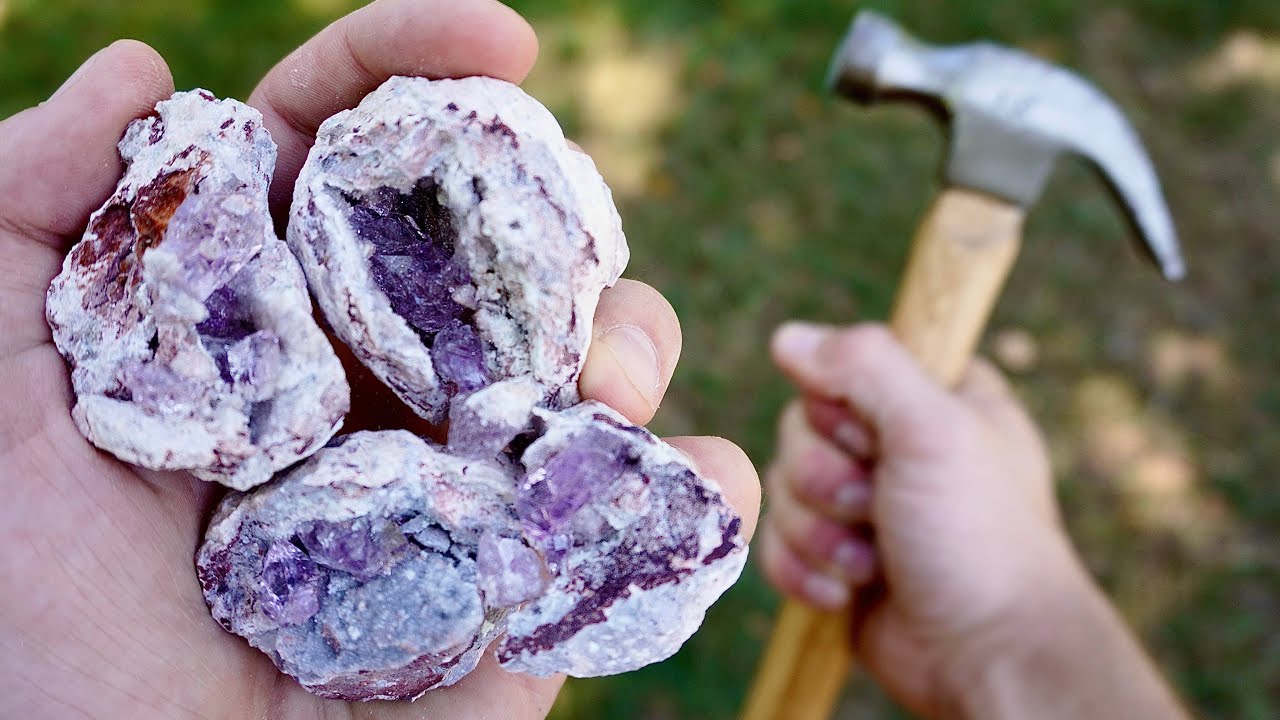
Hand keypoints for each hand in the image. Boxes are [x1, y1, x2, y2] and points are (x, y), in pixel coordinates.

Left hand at [0, 2, 759, 717]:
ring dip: (633, 342)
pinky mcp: (530, 578)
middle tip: (560, 248)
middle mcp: (382, 374)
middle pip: (508, 235)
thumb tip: (137, 69)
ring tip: (597, 395)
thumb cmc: (26, 615)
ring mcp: (468, 472)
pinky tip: (698, 476)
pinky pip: (650, 515)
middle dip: (561, 215)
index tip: (501, 38)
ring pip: (599, 353)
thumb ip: (29, 210)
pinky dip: (702, 486)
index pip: (359, 148)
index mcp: (274, 310)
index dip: (421, 65)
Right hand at [759, 322, 1184, 717]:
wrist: (987, 653)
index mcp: (934, 396)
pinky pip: (778, 544)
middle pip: (800, 427)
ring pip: (784, 488)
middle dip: (827, 480)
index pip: (843, 364)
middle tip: (876, 506)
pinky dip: (805, 571)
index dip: (843, 407)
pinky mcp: (837, 558)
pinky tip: (848, 592)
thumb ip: (864, 366)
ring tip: (873, 562)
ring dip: (820, 533)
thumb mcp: (932, 429)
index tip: (877, 439)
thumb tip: (787, 337)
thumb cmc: (979, 538)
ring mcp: (865, 504)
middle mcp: (897, 444)